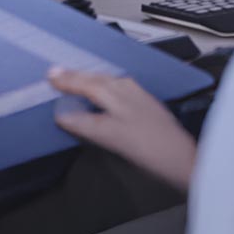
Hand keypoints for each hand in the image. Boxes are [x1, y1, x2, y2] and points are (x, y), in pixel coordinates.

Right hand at [48, 67, 197, 192]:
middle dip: (76, 76)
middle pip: (97, 81)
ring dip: (91, 78)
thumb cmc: (150, 151)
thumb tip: (64, 115)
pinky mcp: (148, 106)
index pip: (86, 86)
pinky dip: (106, 84)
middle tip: (56, 72)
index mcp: (118, 96)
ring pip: (109, 81)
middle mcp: (128, 92)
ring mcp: (140, 98)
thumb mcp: (112, 138)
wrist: (184, 160)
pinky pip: (120, 86)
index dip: (67, 84)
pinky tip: (108, 90)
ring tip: (77, 76)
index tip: (50, 79)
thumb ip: (87, 124)